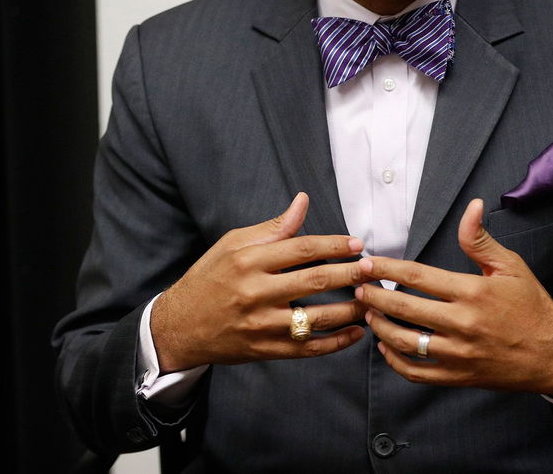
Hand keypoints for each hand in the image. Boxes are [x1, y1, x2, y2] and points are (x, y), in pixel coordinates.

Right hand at [151, 192, 371, 371]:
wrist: (180, 326)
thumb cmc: (209, 278)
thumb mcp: (232, 245)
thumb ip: (272, 228)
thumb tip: (302, 201)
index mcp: (249, 261)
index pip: (302, 249)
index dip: (334, 245)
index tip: (357, 244)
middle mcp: (256, 293)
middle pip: (315, 282)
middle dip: (350, 275)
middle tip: (372, 269)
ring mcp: (262, 325)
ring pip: (317, 318)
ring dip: (350, 309)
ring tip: (372, 299)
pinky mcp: (265, 350)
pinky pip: (308, 348)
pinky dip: (336, 343)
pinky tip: (356, 333)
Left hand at [357, 199, 552, 400]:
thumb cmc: (531, 306)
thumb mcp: (511, 266)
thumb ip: (480, 240)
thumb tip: (471, 206)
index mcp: (473, 293)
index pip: (418, 277)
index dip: (387, 268)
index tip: (367, 263)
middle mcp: (463, 324)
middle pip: (404, 308)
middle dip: (373, 295)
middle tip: (357, 286)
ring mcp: (459, 354)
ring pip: (405, 342)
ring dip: (380, 326)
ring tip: (369, 312)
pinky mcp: (458, 377)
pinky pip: (417, 373)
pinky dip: (395, 361)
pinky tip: (386, 347)